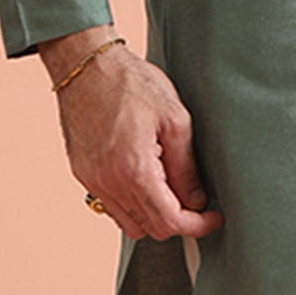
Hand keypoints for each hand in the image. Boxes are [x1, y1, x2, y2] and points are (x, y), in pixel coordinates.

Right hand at [39, 30, 224, 242]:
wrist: (86, 65)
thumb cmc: (131, 83)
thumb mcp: (175, 119)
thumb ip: (186, 167)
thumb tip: (197, 200)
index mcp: (134, 170)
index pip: (170, 222)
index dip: (198, 225)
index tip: (212, 216)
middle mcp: (108, 183)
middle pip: (150, 229)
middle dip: (178, 221)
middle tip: (196, 200)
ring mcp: (92, 181)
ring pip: (129, 223)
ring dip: (153, 215)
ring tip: (170, 188)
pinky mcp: (83, 174)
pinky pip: (110, 206)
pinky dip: (132, 204)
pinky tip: (145, 179)